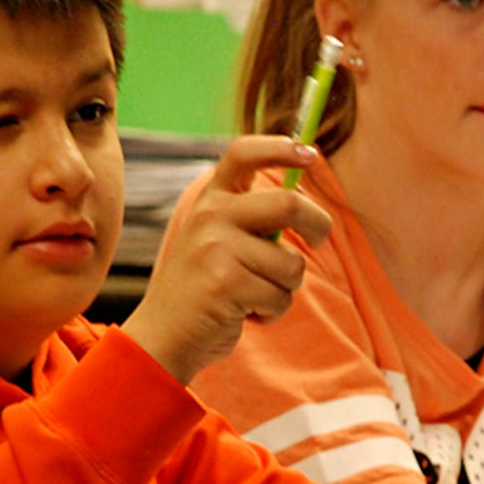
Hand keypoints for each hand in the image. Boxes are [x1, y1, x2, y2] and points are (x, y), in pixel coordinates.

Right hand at [124, 136, 332, 383]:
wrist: (163, 335)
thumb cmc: (204, 288)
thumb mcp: (218, 240)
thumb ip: (251, 219)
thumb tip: (306, 203)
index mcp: (211, 199)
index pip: (244, 154)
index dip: (281, 148)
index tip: (310, 154)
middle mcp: (212, 215)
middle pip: (289, 204)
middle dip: (318, 224)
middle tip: (320, 239)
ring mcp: (217, 247)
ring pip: (291, 263)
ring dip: (286, 287)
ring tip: (255, 295)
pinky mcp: (227, 283)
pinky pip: (280, 296)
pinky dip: (273, 312)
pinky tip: (245, 313)